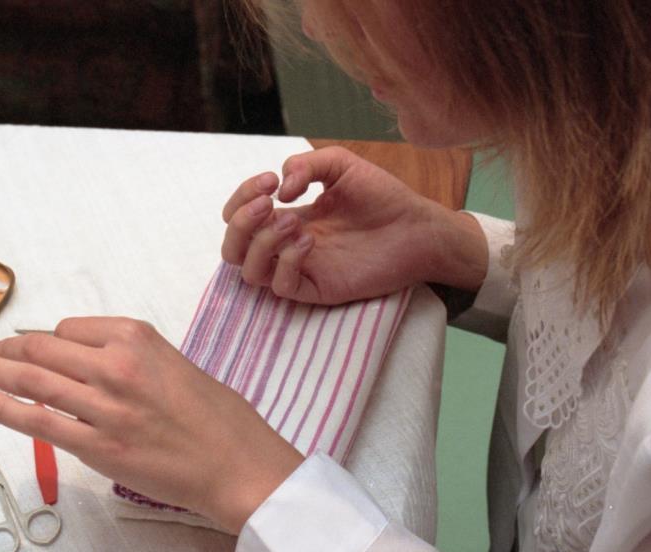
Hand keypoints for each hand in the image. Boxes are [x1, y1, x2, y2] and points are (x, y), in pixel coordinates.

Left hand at [0, 318, 302, 533]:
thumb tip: (83, 363)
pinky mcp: (97, 445)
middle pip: (41, 349)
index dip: (43, 342)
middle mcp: (116, 364)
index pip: (68, 329)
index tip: (28, 350)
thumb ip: (127, 358)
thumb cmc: (216, 416)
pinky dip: (1, 408)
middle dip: (3, 350)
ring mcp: (104, 405)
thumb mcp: (173, 363)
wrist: (238, 463)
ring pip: (32, 380)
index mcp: (136, 336)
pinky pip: (38, 421)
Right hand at [222, 146, 486, 304]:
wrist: (417, 226)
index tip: (269, 180)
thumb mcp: (340, 164)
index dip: (242, 196)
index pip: (240, 215)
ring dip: (262, 241)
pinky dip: (286, 262)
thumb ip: (305, 164)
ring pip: (249, 272)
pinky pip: (281, 287)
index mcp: (287, 216)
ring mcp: (300, 269)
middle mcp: (286, 245)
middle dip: (240, 222)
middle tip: (268, 202)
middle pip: (233, 248)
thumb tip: (279, 191)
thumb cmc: (382, 196)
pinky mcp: (317, 289)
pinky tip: (309, 242)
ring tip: (294, 221)